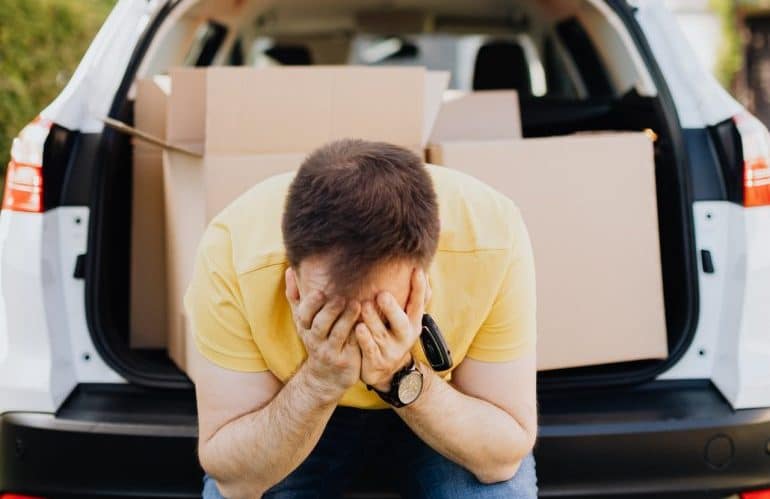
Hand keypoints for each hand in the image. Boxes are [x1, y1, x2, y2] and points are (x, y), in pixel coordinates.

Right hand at [285, 268, 361, 402]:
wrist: (325, 377)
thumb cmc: (316, 340)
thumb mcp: (303, 321)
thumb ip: (296, 296)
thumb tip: (289, 269)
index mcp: (304, 327)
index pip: (303, 315)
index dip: (310, 305)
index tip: (319, 292)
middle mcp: (315, 340)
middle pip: (319, 325)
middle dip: (329, 310)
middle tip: (340, 297)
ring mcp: (330, 351)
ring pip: (337, 334)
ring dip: (346, 318)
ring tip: (356, 304)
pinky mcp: (345, 360)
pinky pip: (352, 344)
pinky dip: (357, 332)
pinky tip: (365, 320)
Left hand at [355, 268, 429, 391]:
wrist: (388, 372)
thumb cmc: (395, 336)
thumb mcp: (408, 320)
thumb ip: (414, 299)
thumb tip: (424, 271)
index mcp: (413, 323)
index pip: (418, 304)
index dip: (419, 288)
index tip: (417, 271)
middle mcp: (404, 336)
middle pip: (401, 322)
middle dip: (392, 309)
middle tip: (382, 294)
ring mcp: (390, 350)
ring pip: (381, 334)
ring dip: (373, 319)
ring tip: (364, 305)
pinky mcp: (376, 361)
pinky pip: (369, 349)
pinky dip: (364, 339)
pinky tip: (358, 328)